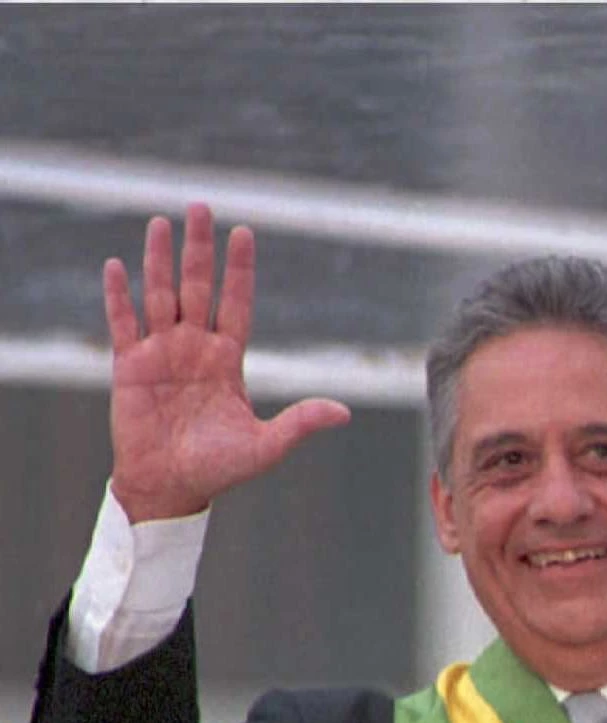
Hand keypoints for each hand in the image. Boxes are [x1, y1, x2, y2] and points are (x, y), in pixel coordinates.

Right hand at [105, 204, 350, 522]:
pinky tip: (117, 265)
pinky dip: (118, 297)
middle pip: (197, 287)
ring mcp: (160, 354)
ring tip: (163, 222)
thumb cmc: (218, 470)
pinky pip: (123, 324)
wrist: (170, 489)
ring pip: (159, 295)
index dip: (240, 270)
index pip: (236, 304)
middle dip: (199, 249)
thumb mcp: (265, 447)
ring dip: (160, 260)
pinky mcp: (129, 367)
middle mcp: (194, 348)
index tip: (244, 233)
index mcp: (226, 361)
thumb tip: (345, 413)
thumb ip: (300, 423)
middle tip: (202, 205)